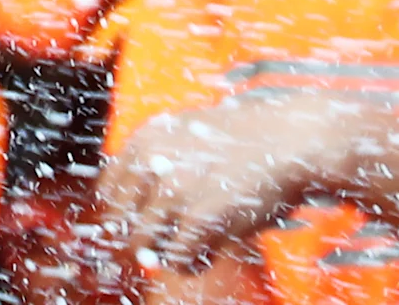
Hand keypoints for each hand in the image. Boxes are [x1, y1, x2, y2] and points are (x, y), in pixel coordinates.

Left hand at [98, 97, 368, 275]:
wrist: (292, 139)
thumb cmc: (242, 143)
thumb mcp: (186, 135)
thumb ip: (154, 167)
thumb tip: (127, 225)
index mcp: (145, 139)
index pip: (107, 195)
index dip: (124, 217)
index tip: (147, 225)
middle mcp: (152, 163)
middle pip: (121, 225)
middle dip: (146, 239)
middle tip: (174, 239)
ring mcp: (175, 191)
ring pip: (146, 247)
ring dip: (168, 253)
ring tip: (196, 243)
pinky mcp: (202, 218)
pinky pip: (178, 260)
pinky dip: (192, 263)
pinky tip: (211, 249)